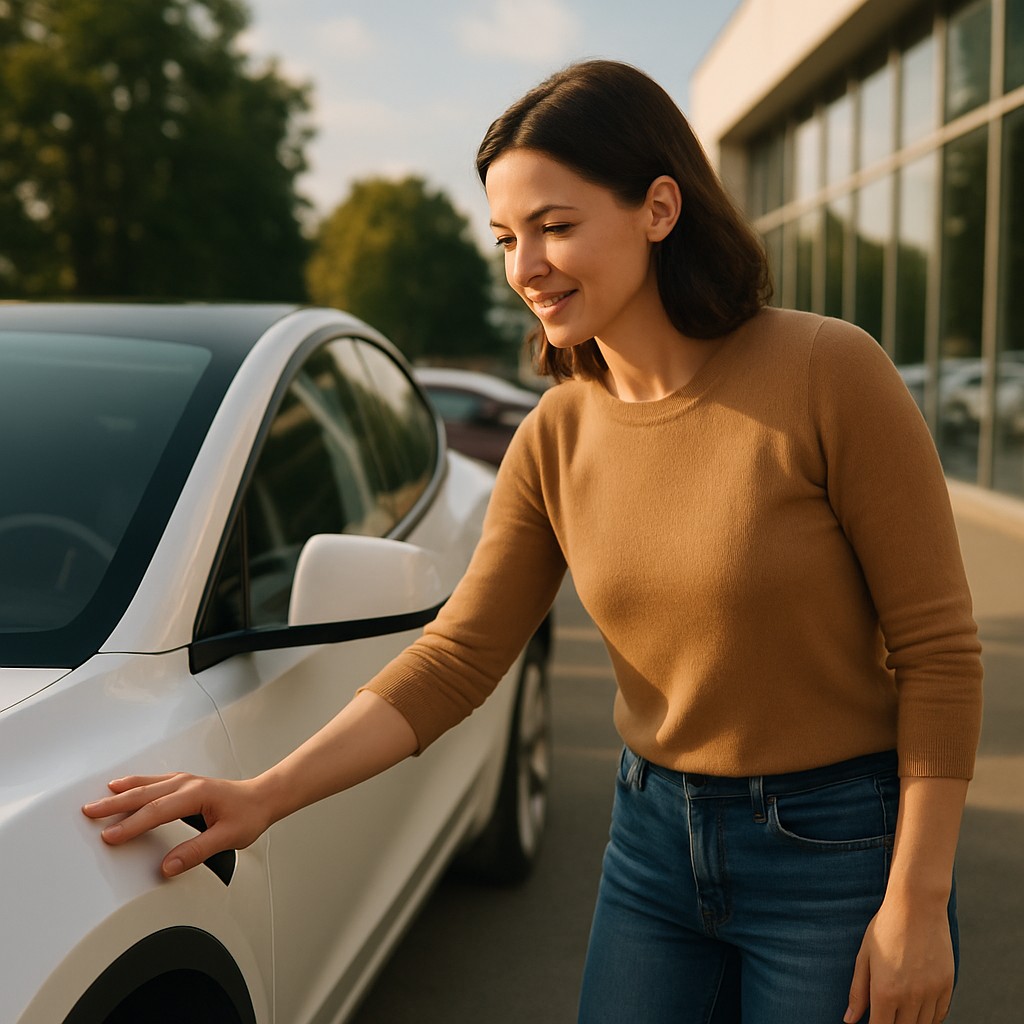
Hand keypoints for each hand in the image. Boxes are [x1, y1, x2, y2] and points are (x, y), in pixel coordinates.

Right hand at [82, 773, 270, 877]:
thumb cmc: (249, 814)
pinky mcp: (184, 783)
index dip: (132, 825)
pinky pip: (153, 781)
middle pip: (145, 793)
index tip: (111, 835)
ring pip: (146, 784)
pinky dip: (135, 784)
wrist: (263, 797)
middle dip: (115, 804)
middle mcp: (188, 783)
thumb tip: (169, 866)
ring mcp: (185, 781)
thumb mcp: (228, 838)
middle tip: (90, 812)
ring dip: (121, 792)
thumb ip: (197, 852)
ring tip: (98, 798)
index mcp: (196, 795)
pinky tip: (123, 786)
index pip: (157, 811)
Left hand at [845, 896, 953, 1023]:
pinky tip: (919, 1010)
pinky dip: (930, 1018)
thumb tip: (849, 1020)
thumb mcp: (864, 956)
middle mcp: (910, 997)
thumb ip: (858, 991)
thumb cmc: (886, 928)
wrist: (917, 906)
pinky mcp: (946, 986)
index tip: (872, 1022)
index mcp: (885, 990)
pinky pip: (940, 1015)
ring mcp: (931, 992)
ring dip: (911, 1023)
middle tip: (886, 1012)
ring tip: (900, 1011)